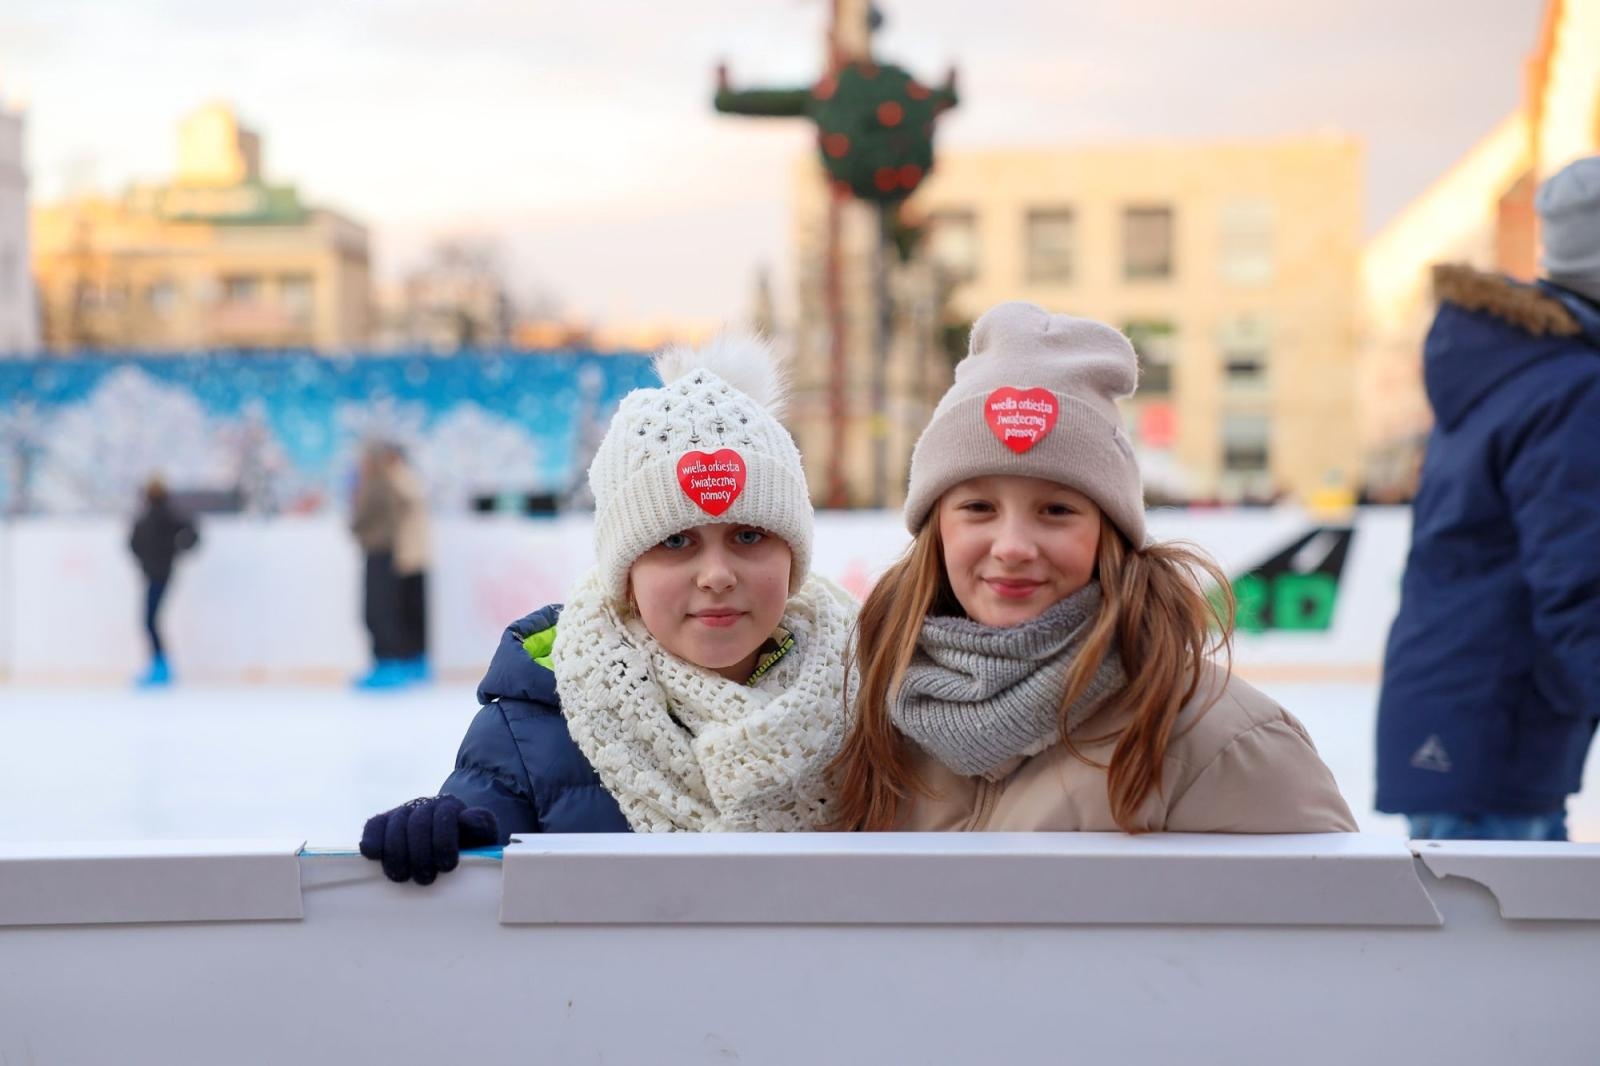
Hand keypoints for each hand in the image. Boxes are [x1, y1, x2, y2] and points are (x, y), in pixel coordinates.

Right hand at [359, 795, 499, 884]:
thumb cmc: (464, 842)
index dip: (444, 842)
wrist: (445, 838)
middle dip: (420, 854)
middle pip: (418, 824)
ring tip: (402, 876)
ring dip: (396, 854)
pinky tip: (375, 857)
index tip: (447, 866)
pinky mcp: (382, 822)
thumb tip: (468, 819)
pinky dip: (372, 841)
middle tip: (425, 879)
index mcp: (450, 806)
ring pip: (394, 826)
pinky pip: (373, 826)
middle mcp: (424, 805)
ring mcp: (401, 812)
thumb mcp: (480, 836)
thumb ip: (481, 826)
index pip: (445, 817)